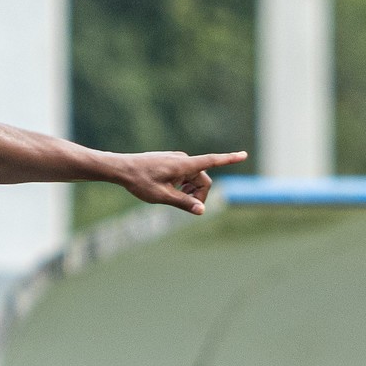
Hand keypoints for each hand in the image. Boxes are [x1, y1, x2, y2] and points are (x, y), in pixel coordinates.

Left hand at [115, 150, 248, 214]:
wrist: (122, 168)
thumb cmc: (140, 182)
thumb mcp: (162, 196)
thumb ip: (183, 203)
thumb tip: (201, 211)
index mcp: (183, 165)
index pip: (211, 161)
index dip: (228, 160)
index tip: (244, 155)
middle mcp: (183, 160)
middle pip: (203, 179)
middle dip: (199, 194)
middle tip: (187, 208)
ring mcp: (177, 160)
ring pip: (194, 178)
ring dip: (190, 191)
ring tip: (172, 197)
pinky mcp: (171, 162)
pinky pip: (185, 175)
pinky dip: (182, 185)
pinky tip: (168, 190)